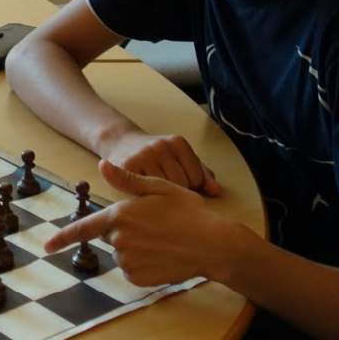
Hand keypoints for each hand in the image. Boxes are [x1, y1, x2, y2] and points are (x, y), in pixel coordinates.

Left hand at [45, 161, 247, 286]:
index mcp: (121, 215)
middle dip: (126, 231)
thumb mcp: (159, 188)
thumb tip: (101, 165)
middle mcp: (120, 240)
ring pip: (123, 254)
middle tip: (155, 226)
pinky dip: (144, 265)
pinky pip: (134, 270)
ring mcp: (129, 261)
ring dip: (136, 248)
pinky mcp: (139, 278)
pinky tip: (163, 256)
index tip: (46, 247)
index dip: (62, 238)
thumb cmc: (188, 212)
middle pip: (112, 237)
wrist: (212, 244)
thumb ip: (127, 180)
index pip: (84, 229)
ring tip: (163, 240)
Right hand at [100, 130, 220, 195]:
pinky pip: (145, 191)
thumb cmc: (156, 156)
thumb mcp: (179, 158)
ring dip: (161, 197)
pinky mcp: (128, 167)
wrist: (120, 142)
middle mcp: (162, 146)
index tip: (181, 186)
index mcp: (178, 143)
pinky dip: (146, 197)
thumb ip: (201, 173)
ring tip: (155, 193)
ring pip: (163, 190)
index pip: (197, 177)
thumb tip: (218, 192)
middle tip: (166, 192)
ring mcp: (144, 155)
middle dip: (176, 193)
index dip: (191, 188)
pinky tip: (144, 194)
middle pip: (181, 184)